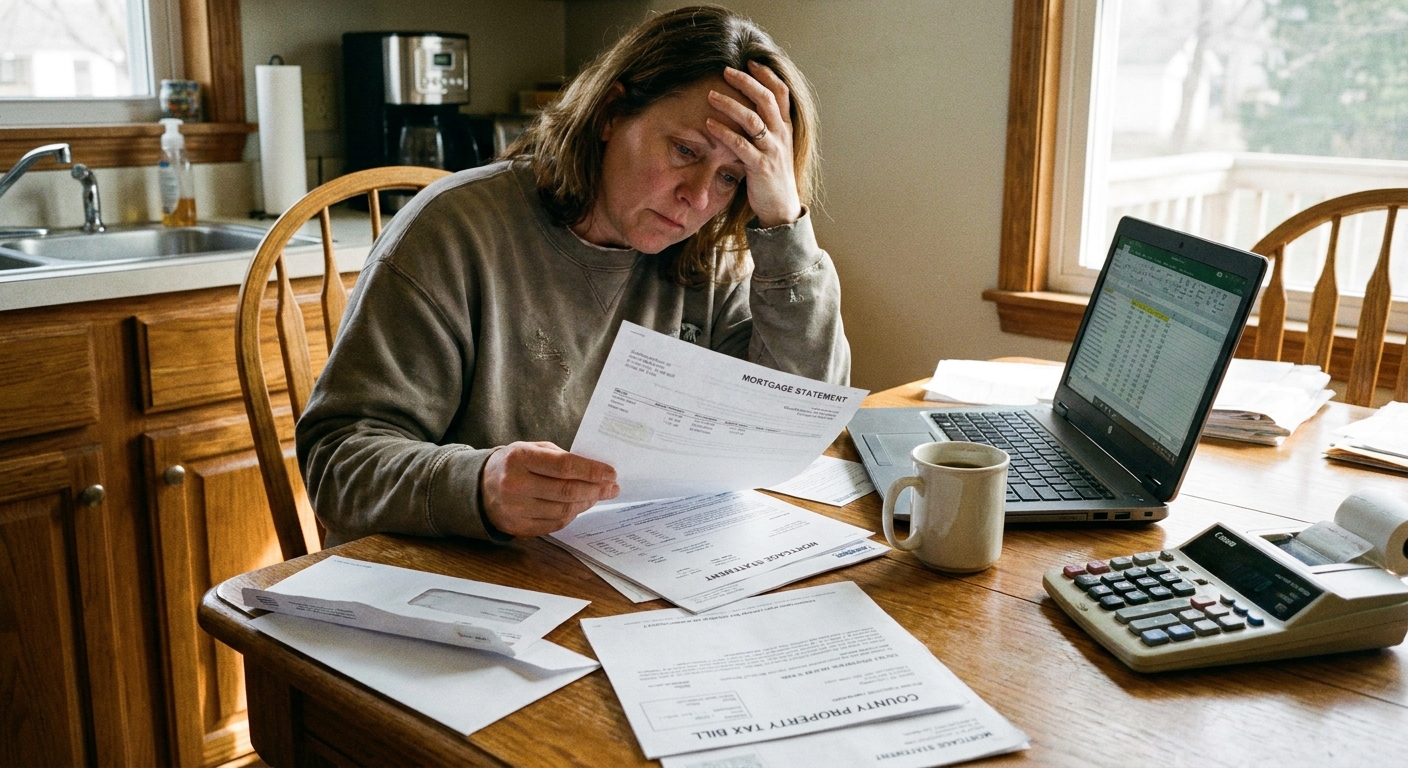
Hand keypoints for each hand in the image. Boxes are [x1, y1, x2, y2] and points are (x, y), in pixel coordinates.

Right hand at [481, 442, 618, 536]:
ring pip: (563, 510)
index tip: (611, 473)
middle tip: (612, 487)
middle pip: (567, 491)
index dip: (591, 471)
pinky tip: (579, 506)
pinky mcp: (517, 527)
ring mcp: (515, 509)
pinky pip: (554, 524)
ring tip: (597, 495)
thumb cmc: (514, 464)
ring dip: (586, 503)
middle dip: (595, 489)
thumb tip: (596, 472)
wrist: (481, 487)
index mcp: (520, 458)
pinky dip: (571, 515)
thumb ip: (561, 457)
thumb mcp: (532, 449)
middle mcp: (515, 484)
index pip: (564, 466)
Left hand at [706, 61, 803, 227]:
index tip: (750, 62)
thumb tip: (749, 108)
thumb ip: (766, 128)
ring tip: (711, 95)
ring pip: (753, 119)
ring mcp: (772, 151)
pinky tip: (709, 125)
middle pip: (766, 99)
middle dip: (746, 82)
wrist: (782, 208)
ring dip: (730, 104)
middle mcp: (782, 135)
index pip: (781, 92)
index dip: (766, 75)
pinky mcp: (761, 167)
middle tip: (726, 71)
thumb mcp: (774, 148)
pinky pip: (741, 145)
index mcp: (786, 128)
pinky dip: (724, 132)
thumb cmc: (772, 177)